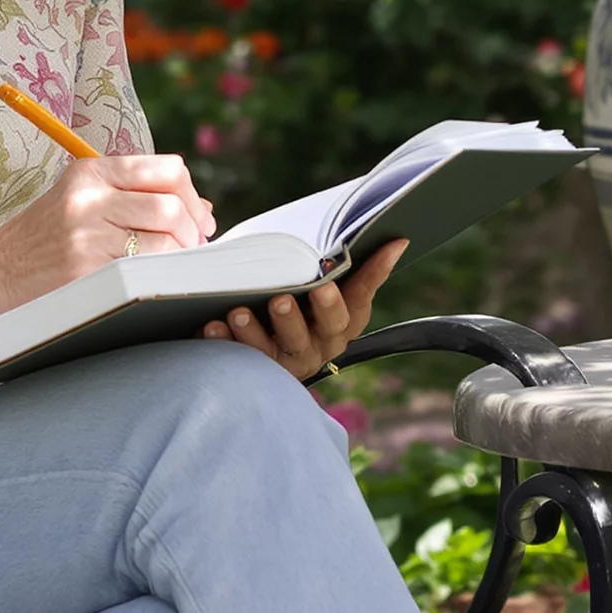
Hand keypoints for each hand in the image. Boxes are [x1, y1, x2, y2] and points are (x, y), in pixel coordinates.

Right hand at [0, 153, 214, 319]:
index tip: (200, 220)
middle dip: (194, 232)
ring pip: (165, 239)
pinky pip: (144, 271)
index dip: (193, 196)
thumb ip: (137, 198)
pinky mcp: (84, 269)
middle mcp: (89, 195)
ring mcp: (86, 232)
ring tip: (172, 268)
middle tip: (192, 251)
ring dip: (180, 258)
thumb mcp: (84, 202)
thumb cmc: (45, 239)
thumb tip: (203, 210)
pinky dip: (159, 277)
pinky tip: (152, 284)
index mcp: (91, 171)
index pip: (167, 170)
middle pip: (172, 205)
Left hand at [201, 238, 407, 382]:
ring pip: (277, 350)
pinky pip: (242, 358)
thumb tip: (398, 241)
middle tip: (281, 300)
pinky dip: (226, 341)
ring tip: (239, 312)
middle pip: (318, 333)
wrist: (263, 334)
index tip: (328, 281)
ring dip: (257, 332)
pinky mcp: (259, 371)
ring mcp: (291, 361)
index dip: (350, 294)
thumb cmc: (298, 290)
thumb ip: (352, 262)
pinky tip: (213, 325)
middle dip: (300, 318)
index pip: (357, 302)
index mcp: (344, 319)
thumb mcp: (321, 277)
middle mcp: (322, 344)